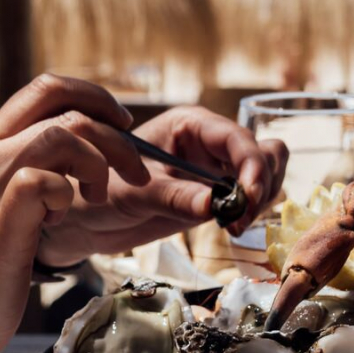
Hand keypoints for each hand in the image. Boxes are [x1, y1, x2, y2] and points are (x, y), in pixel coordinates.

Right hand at [0, 76, 152, 352]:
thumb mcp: (11, 202)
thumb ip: (38, 170)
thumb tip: (90, 154)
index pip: (46, 89)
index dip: (94, 97)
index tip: (122, 124)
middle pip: (63, 104)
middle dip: (114, 133)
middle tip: (135, 172)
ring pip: (61, 134)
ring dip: (98, 163)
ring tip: (97, 198)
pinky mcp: (2, 218)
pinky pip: (45, 180)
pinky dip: (67, 195)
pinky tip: (61, 219)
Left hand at [43, 102, 286, 263]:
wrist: (87, 221)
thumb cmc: (99, 194)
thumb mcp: (132, 194)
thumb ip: (174, 198)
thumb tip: (215, 206)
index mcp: (189, 125)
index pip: (236, 137)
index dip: (251, 164)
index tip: (250, 195)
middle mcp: (209, 143)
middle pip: (262, 152)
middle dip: (261, 184)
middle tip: (241, 218)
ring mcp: (217, 170)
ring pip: (267, 172)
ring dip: (262, 199)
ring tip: (235, 225)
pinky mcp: (218, 196)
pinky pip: (254, 196)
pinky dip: (253, 211)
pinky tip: (232, 227)